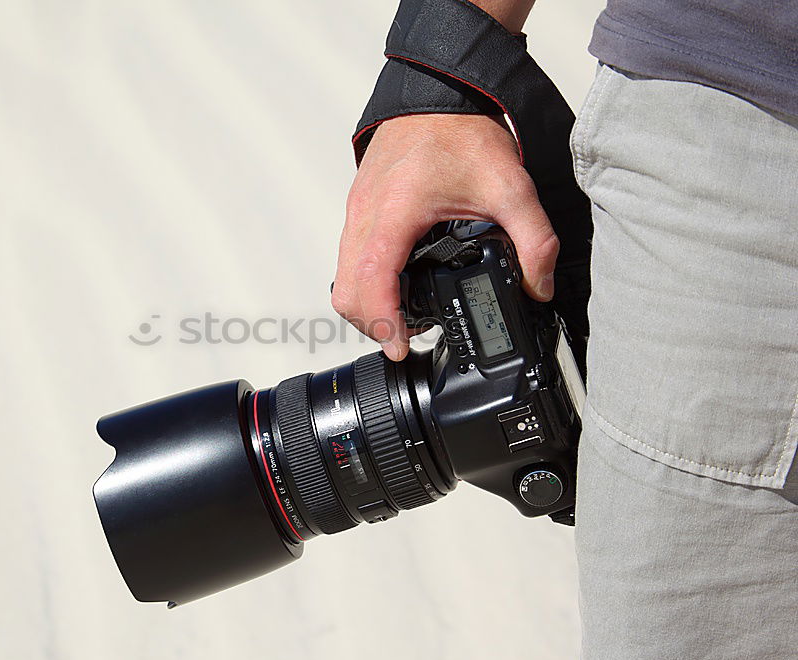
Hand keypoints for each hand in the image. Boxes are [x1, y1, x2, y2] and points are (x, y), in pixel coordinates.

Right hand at [331, 113, 558, 360]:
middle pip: (346, 291)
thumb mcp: (510, 187)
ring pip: (342, 277)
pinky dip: (363, 282)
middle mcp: (365, 216)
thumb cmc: (460, 130)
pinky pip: (347, 258)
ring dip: (364, 305)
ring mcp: (357, 212)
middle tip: (404, 338)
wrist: (437, 92)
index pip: (372, 283)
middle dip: (370, 324)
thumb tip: (538, 286)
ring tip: (400, 319)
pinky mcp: (359, 208)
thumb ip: (534, 241)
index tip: (400, 345)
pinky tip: (395, 284)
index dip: (382, 322)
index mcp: (394, 214)